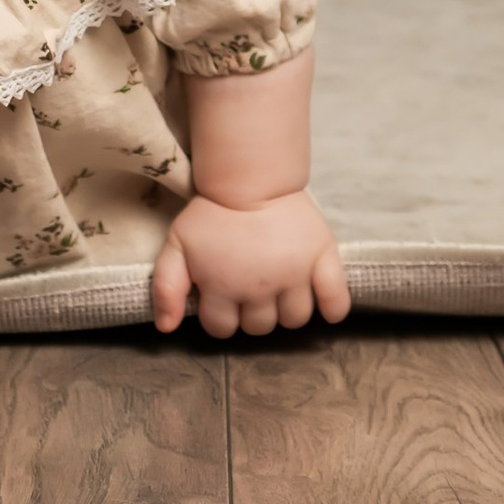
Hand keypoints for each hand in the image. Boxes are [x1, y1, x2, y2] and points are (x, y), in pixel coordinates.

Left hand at [152, 189, 349, 338]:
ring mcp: (294, 276)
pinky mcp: (322, 259)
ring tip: (280, 287)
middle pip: (260, 327)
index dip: (219, 314)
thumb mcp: (176, 244)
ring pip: (295, 318)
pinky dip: (333, 307)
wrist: (251, 174)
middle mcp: (260, 289)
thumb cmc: (211, 211)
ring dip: (286, 310)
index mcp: (224, 288)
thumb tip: (166, 328)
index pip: (222, 328)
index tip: (222, 294)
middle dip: (252, 312)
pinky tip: (324, 306)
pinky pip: (336, 299)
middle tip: (251, 286)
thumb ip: (166, 287)